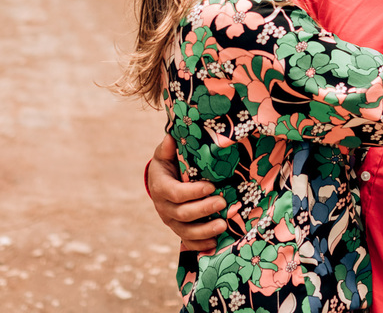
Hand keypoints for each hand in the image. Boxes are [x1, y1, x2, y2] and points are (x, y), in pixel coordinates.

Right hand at [147, 134, 225, 250]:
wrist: (160, 182)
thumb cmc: (167, 165)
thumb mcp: (165, 154)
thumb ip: (168, 148)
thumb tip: (171, 137)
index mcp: (160, 187)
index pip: (176, 193)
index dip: (193, 192)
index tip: (212, 186)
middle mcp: (163, 207)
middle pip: (183, 213)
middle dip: (204, 209)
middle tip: (222, 202)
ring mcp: (170, 221)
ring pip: (186, 231)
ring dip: (205, 230)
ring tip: (223, 225)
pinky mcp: (178, 230)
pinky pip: (188, 242)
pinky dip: (200, 245)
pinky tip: (215, 243)